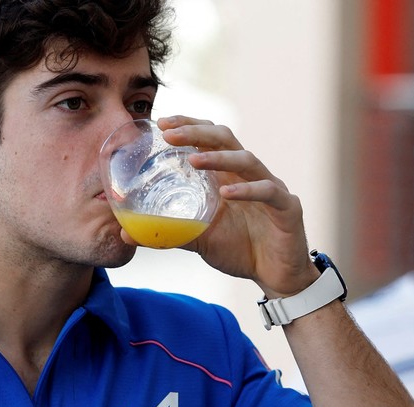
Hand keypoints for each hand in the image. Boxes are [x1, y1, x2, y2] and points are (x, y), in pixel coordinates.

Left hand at [154, 115, 316, 296]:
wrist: (276, 277)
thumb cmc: (240, 250)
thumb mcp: (198, 240)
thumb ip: (168, 233)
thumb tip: (126, 235)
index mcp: (229, 175)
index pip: (209, 138)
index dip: (188, 126)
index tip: (162, 122)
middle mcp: (249, 174)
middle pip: (225, 138)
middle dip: (197, 131)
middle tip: (170, 133)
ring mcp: (270, 188)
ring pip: (247, 160)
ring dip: (219, 157)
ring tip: (193, 160)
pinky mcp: (287, 208)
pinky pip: (268, 192)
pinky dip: (247, 191)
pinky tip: (227, 194)